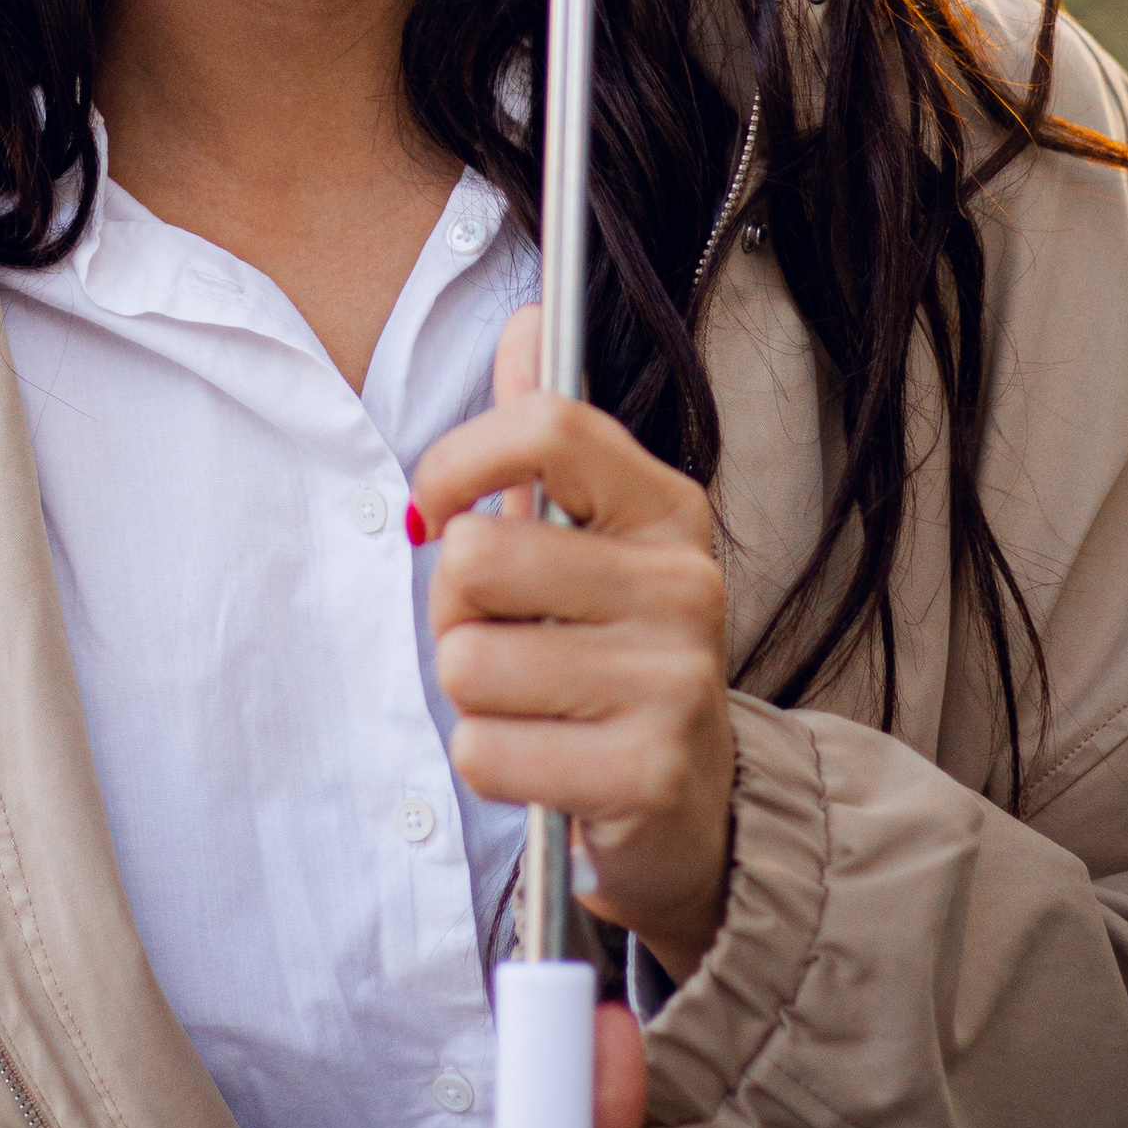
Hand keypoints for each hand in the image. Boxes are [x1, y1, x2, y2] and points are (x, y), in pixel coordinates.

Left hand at [412, 307, 733, 983]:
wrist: (691, 805)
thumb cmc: (611, 653)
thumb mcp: (591, 538)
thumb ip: (547, 439)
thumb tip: (527, 322)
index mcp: (665, 509)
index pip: (546, 425)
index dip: (456, 460)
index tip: (437, 509)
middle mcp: (683, 584)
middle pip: (479, 552)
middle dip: (455, 606)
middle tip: (502, 635)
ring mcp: (674, 681)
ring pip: (469, 662)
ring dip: (471, 694)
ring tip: (531, 702)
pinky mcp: (646, 772)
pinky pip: (484, 750)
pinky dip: (490, 762)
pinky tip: (545, 760)